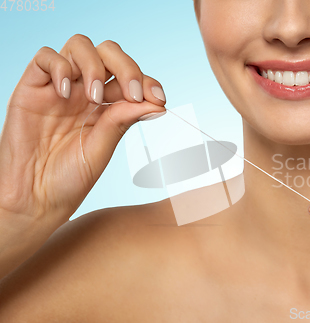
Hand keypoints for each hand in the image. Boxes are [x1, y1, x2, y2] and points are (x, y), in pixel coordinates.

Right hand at [0, 34, 166, 221]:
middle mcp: (85, 91)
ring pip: (80, 46)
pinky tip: (65, 93)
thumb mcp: (102, 148)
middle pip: (109, 53)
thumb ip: (122, 121)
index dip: (147, 81)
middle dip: (127, 67)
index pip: (131, 78)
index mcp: (107, 106)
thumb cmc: (69, 178)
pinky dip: (59, 66)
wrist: (34, 198)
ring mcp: (59, 87)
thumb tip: (157, 103)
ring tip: (95, 97)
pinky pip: (45, 56)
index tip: (159, 98)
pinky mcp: (32, 87)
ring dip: (94, 65)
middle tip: (132, 93)